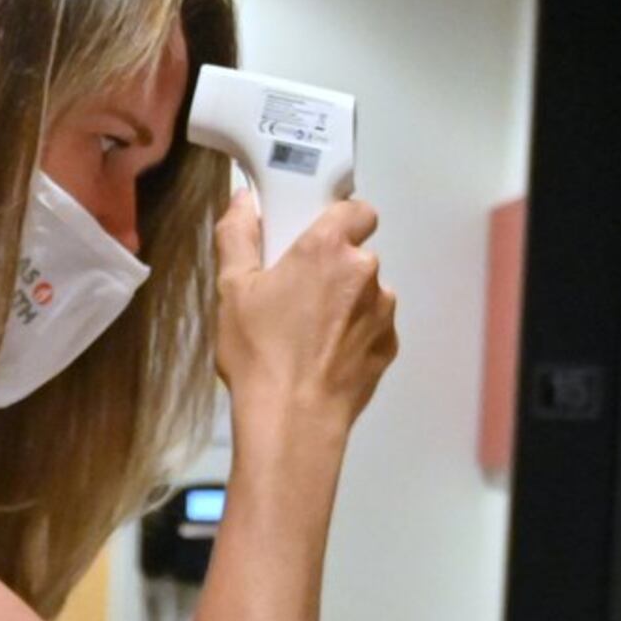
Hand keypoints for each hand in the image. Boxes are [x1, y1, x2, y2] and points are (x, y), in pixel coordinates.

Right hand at [212, 190, 397, 446]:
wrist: (293, 421)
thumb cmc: (260, 352)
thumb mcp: (231, 290)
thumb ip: (237, 236)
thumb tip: (243, 200)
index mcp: (327, 247)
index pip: (357, 209)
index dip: (341, 220)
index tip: (317, 239)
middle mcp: (365, 271)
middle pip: (357, 256)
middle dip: (334, 269)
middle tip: (298, 295)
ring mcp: (383, 311)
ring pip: (367, 294)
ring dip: (347, 304)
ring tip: (311, 335)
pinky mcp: (389, 347)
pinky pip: (373, 329)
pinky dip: (355, 337)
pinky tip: (326, 358)